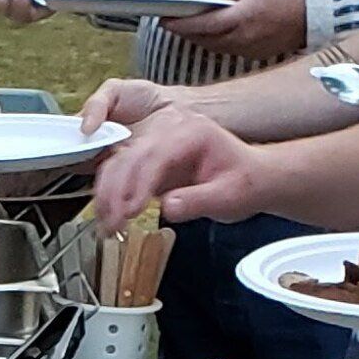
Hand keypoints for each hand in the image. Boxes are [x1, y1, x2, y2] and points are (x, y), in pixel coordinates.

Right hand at [81, 93, 270, 231]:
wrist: (252, 179)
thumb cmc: (246, 183)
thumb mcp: (230, 196)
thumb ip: (200, 200)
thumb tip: (168, 207)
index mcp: (193, 133)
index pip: (157, 153)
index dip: (141, 182)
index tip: (131, 209)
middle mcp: (171, 134)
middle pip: (131, 156)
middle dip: (117, 190)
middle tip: (112, 223)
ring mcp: (158, 147)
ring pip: (119, 163)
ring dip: (108, 194)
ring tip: (106, 225)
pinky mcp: (151, 164)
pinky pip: (122, 174)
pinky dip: (112, 196)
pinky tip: (109, 217)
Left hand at [155, 0, 307, 63]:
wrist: (315, 13)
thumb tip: (213, 2)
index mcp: (243, 18)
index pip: (204, 25)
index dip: (181, 24)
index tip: (163, 19)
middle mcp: (243, 39)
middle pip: (205, 40)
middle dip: (185, 32)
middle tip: (169, 22)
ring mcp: (249, 50)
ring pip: (214, 47)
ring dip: (198, 38)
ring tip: (184, 26)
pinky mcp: (255, 55)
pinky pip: (228, 49)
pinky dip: (214, 41)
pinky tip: (208, 32)